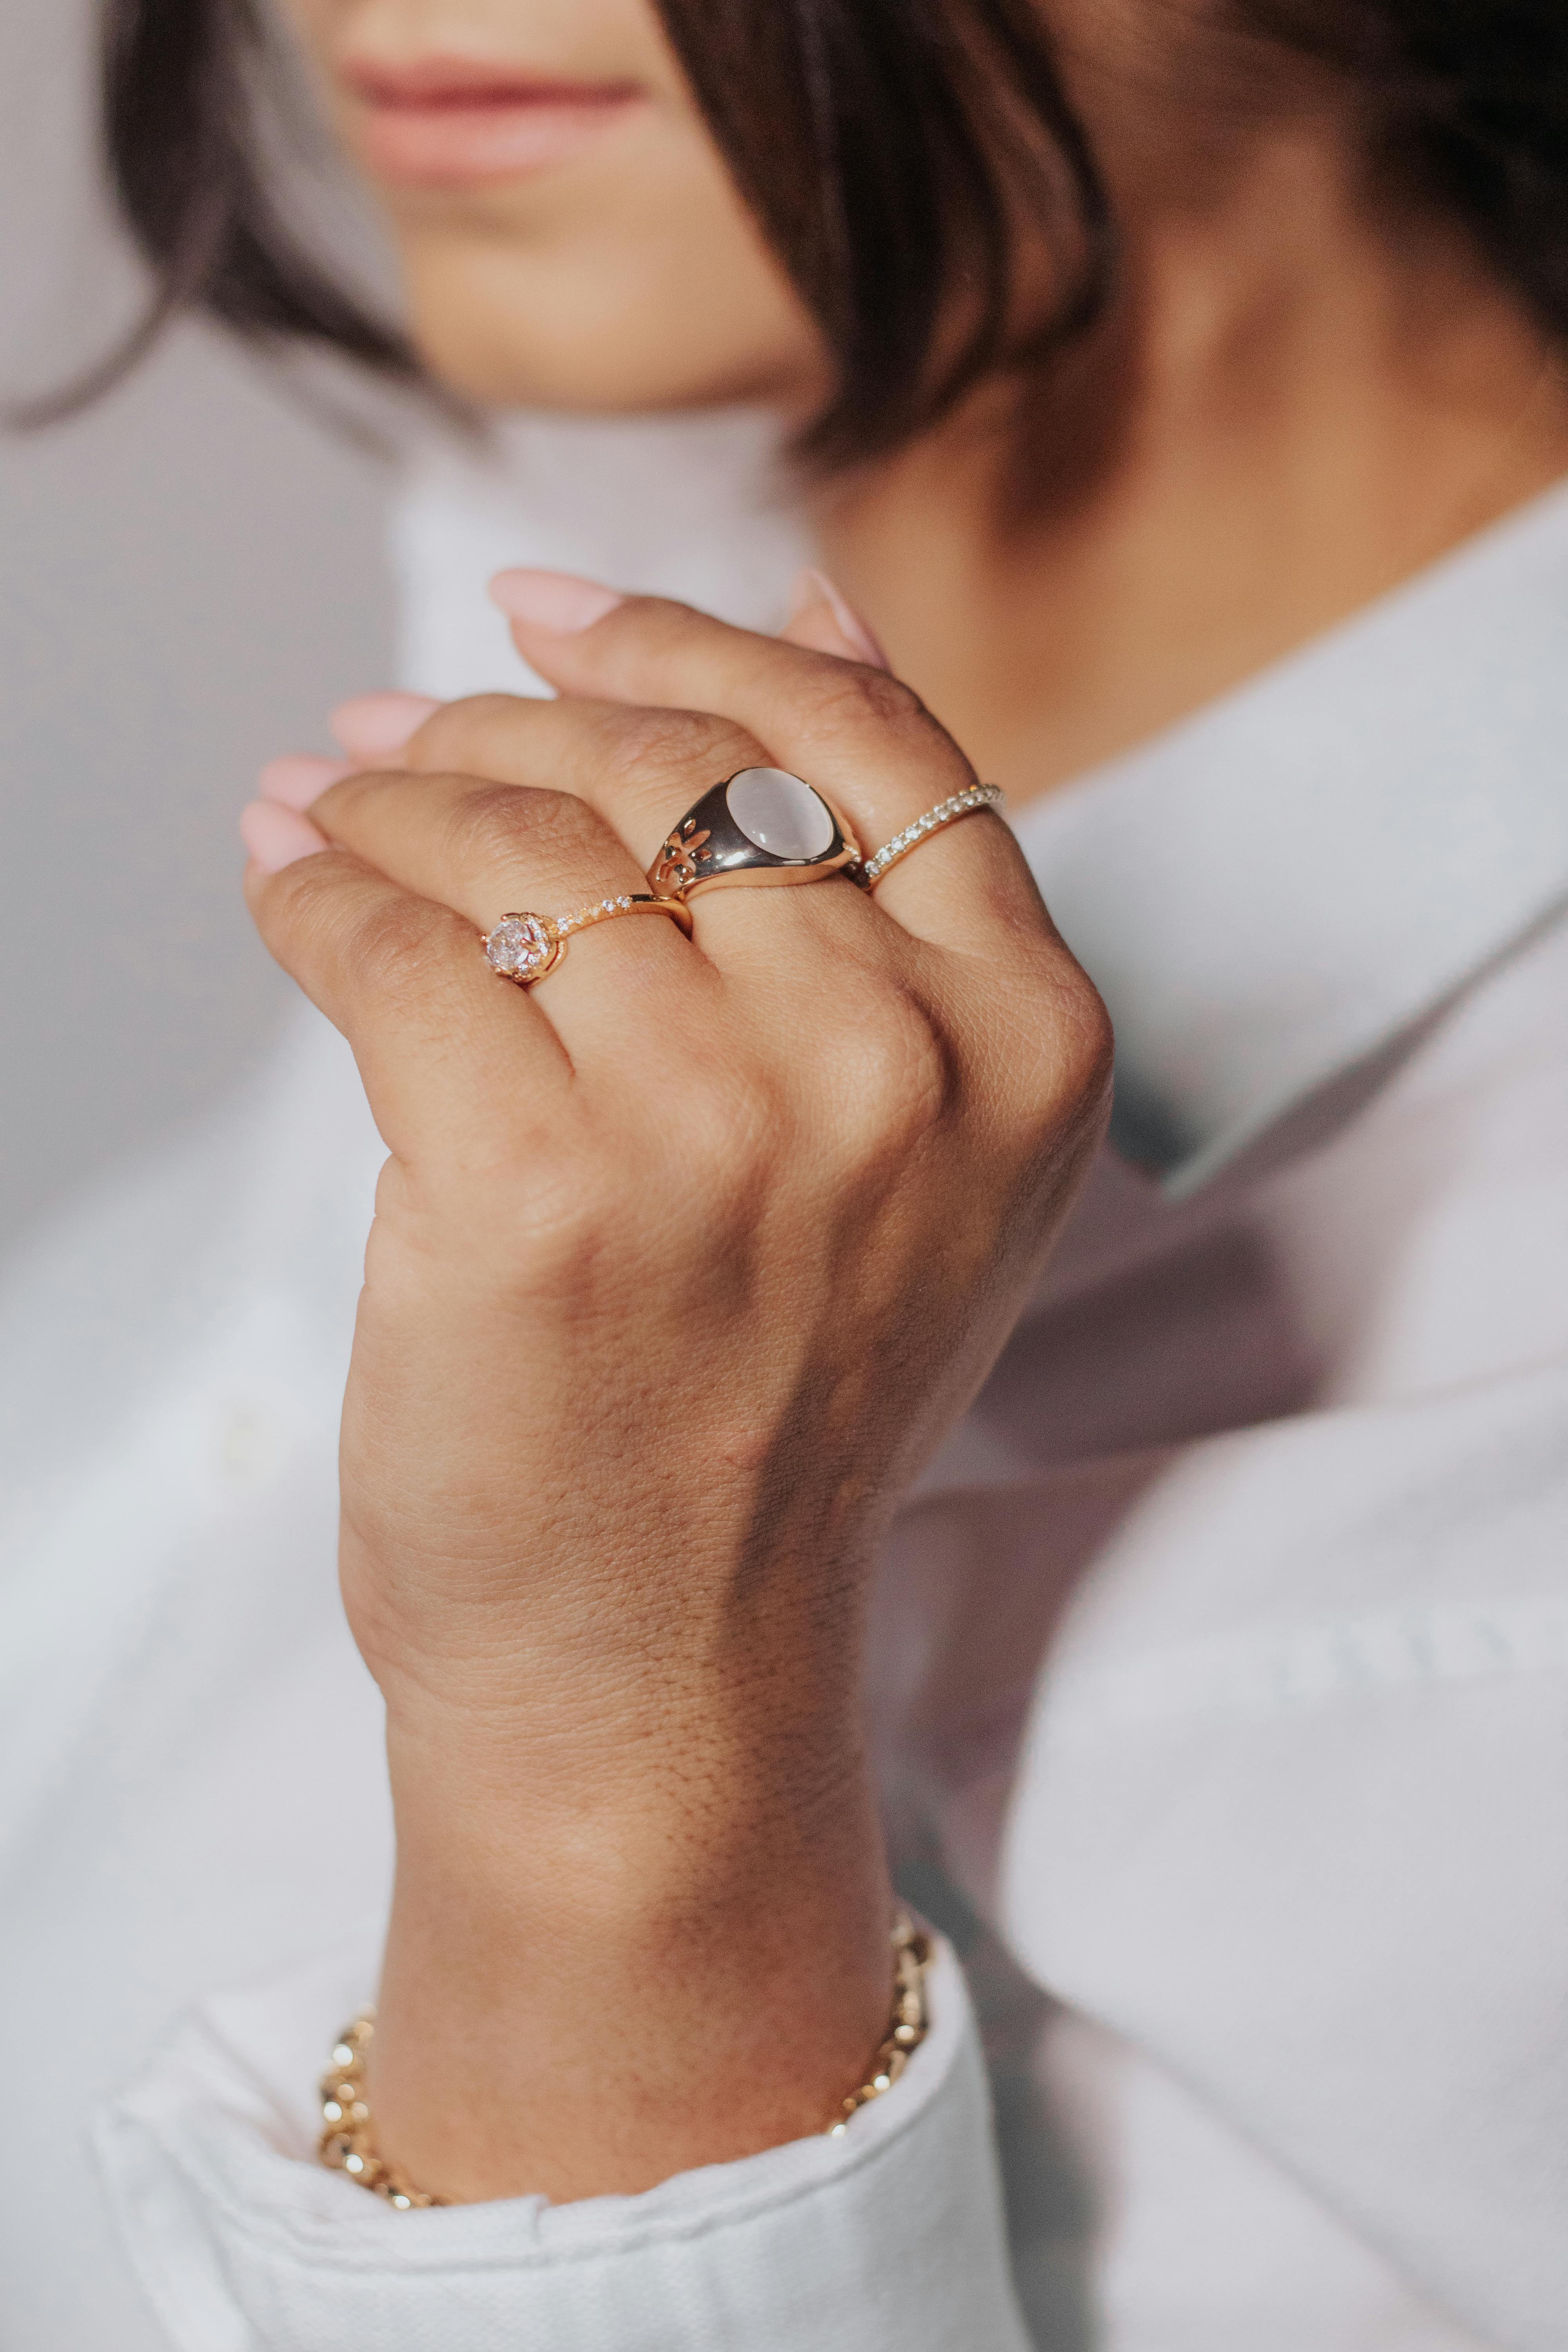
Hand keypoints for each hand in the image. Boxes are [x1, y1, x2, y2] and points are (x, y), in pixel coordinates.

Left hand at [243, 574, 1110, 2200]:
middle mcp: (898, 1068)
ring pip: (521, 842)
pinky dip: (311, 899)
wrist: (664, 1652)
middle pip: (672, 776)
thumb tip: (817, 603)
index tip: (550, 610)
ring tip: (323, 808)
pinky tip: (286, 891)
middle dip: (500, 724)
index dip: (687, 644)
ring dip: (387, 801)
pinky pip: (394, 945)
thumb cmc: (773, 1390)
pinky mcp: (543, 1194)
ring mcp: (726, 1130)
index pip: (861, 740)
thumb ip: (893, 887)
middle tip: (391, 731)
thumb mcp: (919, 1141)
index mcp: (1023, 1041)